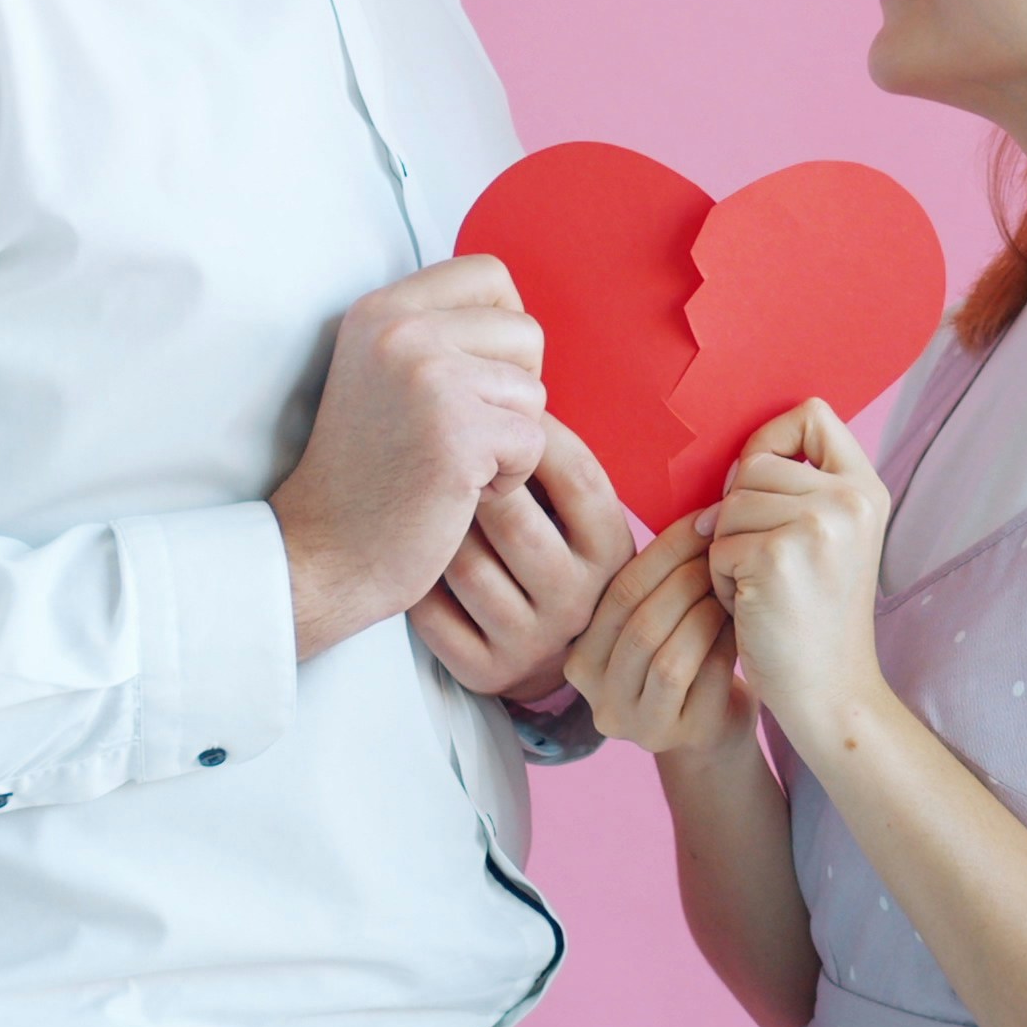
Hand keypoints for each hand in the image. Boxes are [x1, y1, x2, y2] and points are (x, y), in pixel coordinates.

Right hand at [272, 256, 550, 658]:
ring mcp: (428, 377)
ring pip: (534, 392)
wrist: (324, 551)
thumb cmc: (367, 472)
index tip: (477, 376)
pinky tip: (460, 491)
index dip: (504, 325)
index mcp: (381, 309)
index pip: (488, 274)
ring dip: (508, 438)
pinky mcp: (458, 431)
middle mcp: (400, 329)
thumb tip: (518, 317)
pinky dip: (509, 478)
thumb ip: (437, 333)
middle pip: (524, 332)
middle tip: (463, 431)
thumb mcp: (382, 373)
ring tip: (453, 463)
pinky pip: (534, 441)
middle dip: (512, 391)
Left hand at [416, 414, 640, 699]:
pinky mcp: (485, 671)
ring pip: (465, 563)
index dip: (534, 434)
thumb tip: (516, 355)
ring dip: (437, 523)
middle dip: (471, 475)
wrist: (537, 650)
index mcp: (611, 550)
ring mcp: (533, 641)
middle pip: (514, 517)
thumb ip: (554, 455)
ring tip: (424, 496)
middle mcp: (580, 601)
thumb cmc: (544, 546)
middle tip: (440, 448)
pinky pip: (433, 611)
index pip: (580, 477)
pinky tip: (415, 549)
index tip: (493, 403)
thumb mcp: (572, 510)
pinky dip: (416, 576)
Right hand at [564, 512, 751, 755]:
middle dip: (689, 576)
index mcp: (580, 655)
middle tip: (728, 550)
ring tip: (734, 585)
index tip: (706, 518)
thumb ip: (657, 580)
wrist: (712, 729)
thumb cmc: (686, 658)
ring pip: (666, 654)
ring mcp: (634, 722)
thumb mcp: (657, 620)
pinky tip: (741, 623)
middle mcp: (596, 694)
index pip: (618, 590)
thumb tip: (703, 512)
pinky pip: (700, 679)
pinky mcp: (676, 738)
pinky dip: (722, 643)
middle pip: (640, 620)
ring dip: (705, 611)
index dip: (666, 549)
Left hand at [701, 399, 895, 740]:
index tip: (764, 487)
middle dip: (742, 514)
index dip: (774, 441)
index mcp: (866, 488)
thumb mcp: (830, 539)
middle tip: (770, 565)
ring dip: (730, 549)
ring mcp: (816, 525)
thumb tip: (733, 464)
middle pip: (754, 463)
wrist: (829, 692)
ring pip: (729, 505)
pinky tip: (754, 608)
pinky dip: (722, 579)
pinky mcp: (777, 556)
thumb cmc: (815, 616)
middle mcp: (850, 499)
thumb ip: (800, 490)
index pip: (813, 414)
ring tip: (764, 589)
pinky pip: (718, 544)